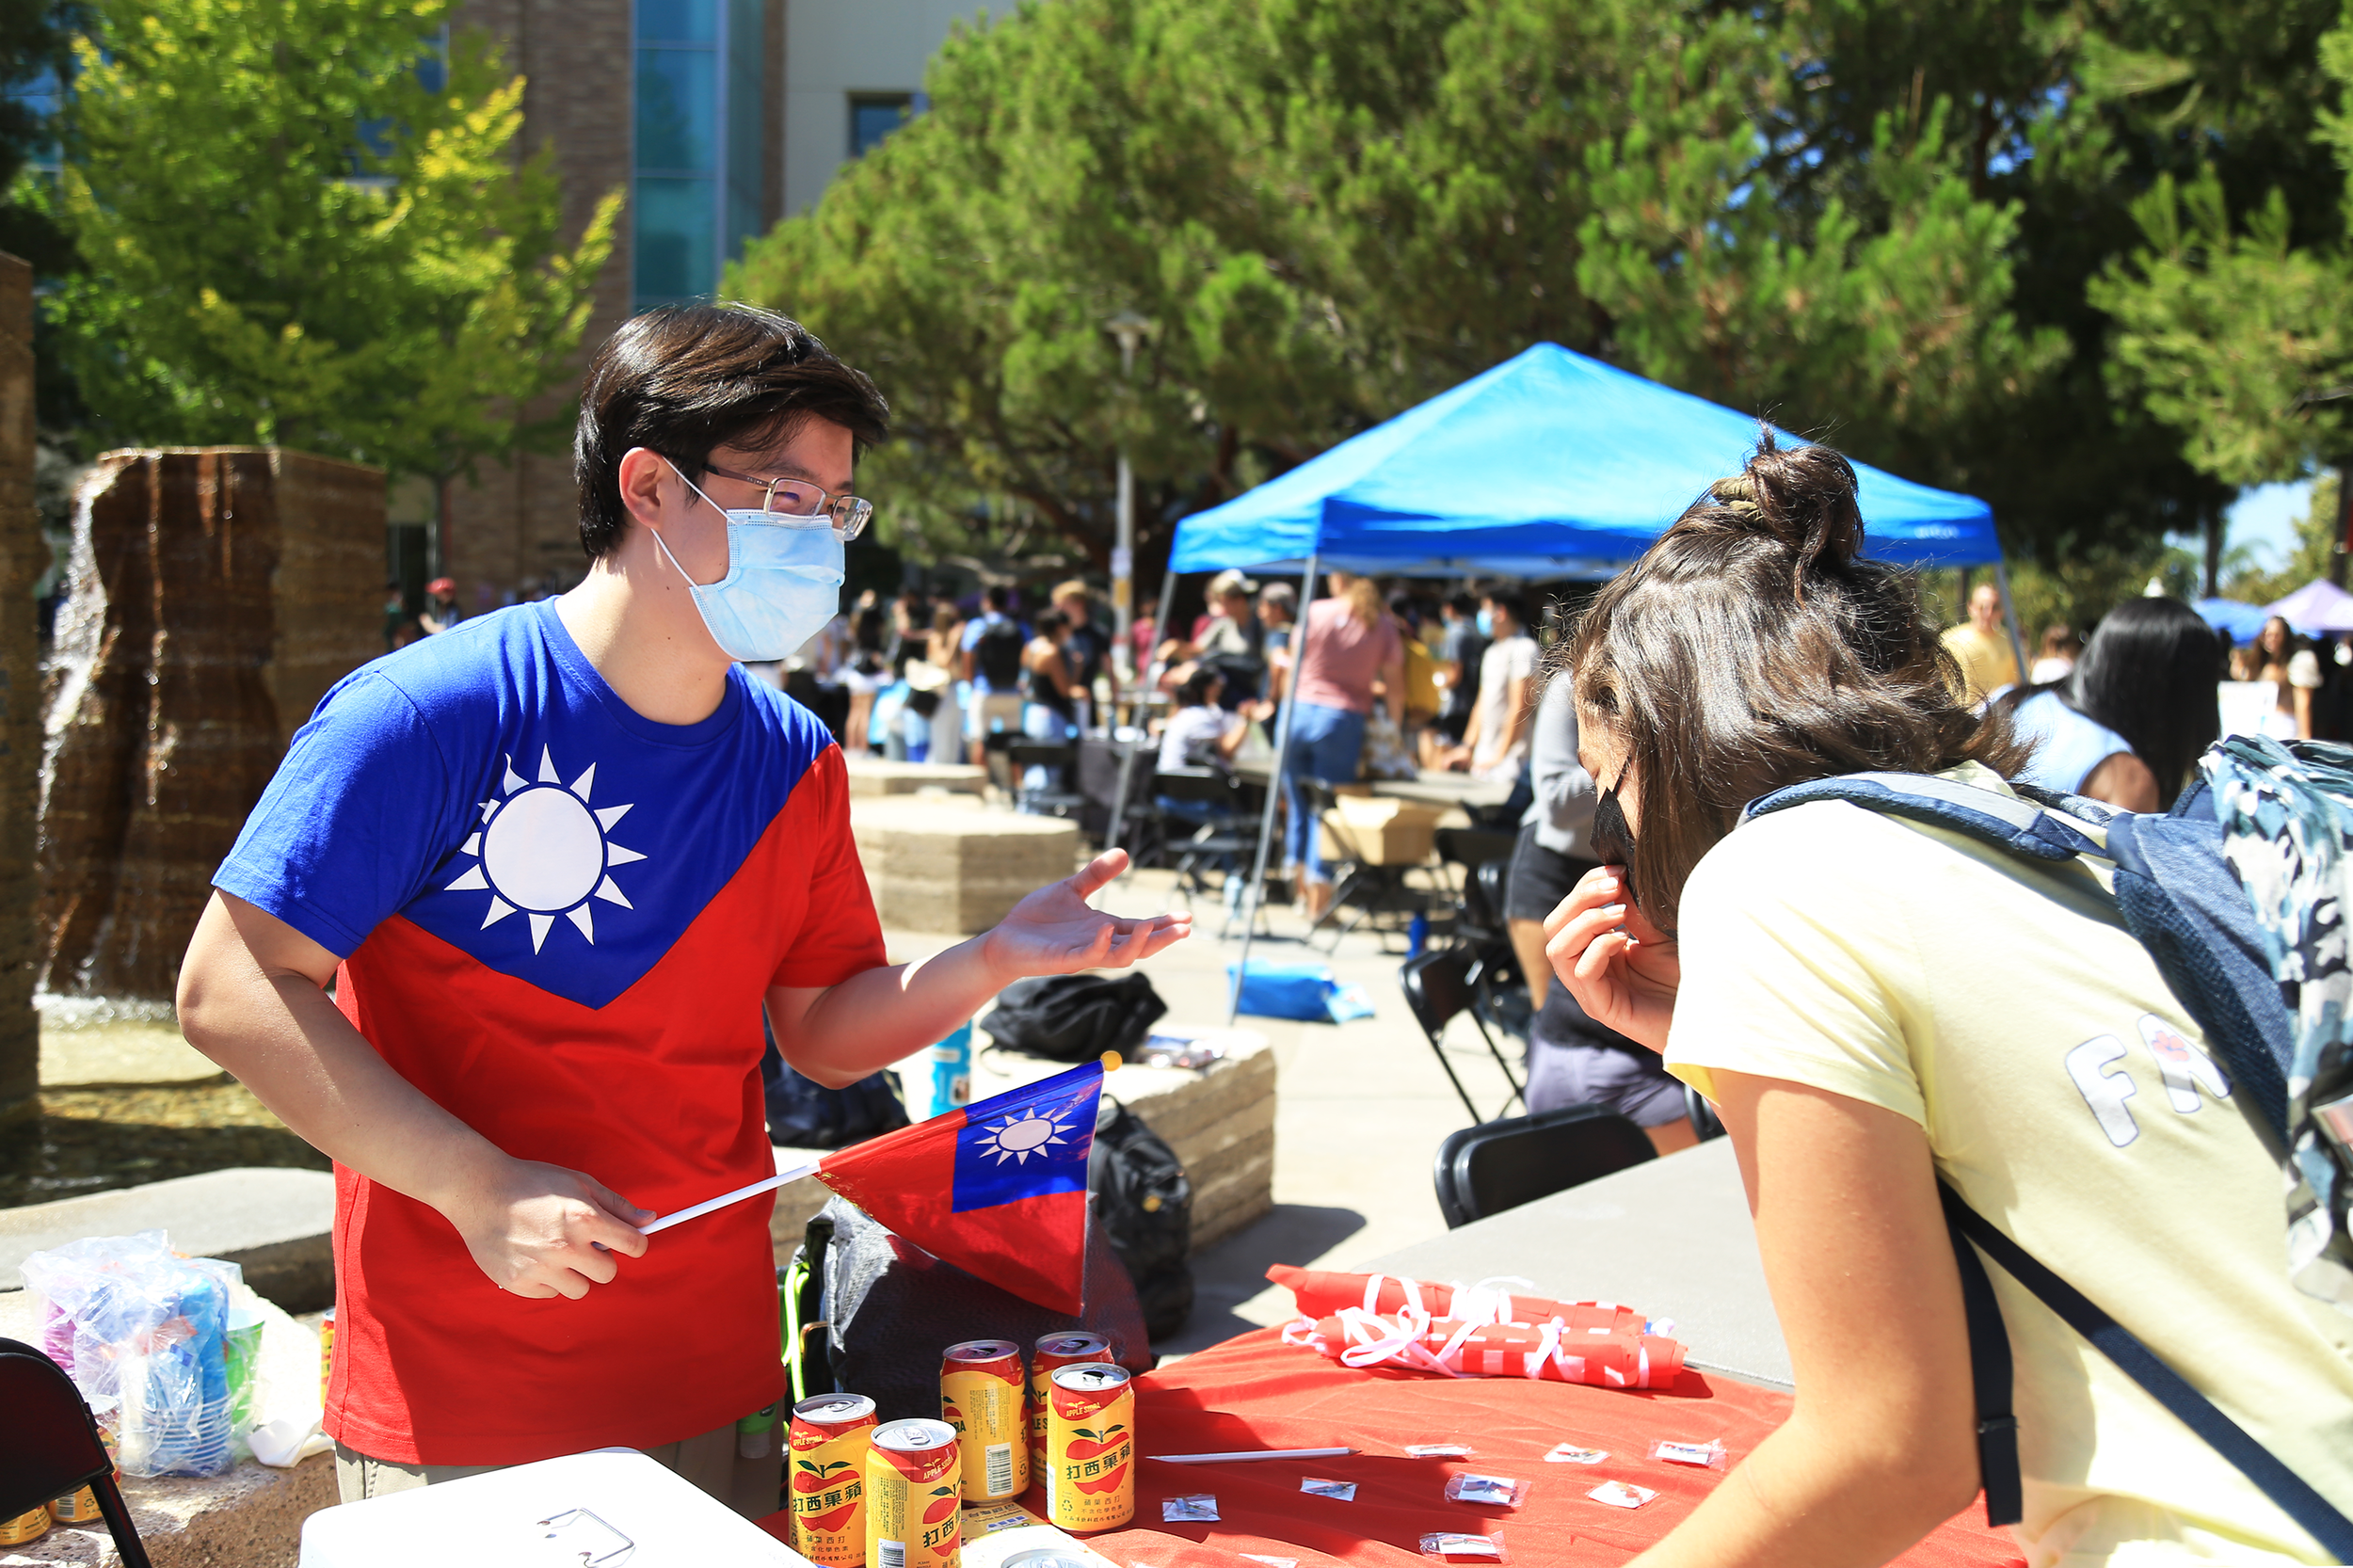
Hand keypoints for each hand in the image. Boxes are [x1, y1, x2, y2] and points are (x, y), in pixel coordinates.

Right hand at [439, 1156, 652, 1299]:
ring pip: (580, 1289)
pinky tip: (534, 1258)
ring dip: (575, 1275)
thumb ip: (617, 1205)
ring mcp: (540, 1268)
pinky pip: (550, 1293)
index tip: (626, 1242)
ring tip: (557, 1253)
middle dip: (601, 1260)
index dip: (634, 1244)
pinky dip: (547, 1280)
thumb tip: (649, 1220)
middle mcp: (565, 1247)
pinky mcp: (518, 1282)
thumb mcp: (580, 1183)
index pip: (633, 1246)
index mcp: (585, 1219)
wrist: (480, 1189)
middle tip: (583, 1246)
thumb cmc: (533, 1183)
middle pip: (608, 1273)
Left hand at [980, 849, 1191, 980]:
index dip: (1163, 924)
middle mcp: (1098, 943)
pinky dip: (1098, 944)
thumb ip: (1096, 875)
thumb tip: (1124, 853)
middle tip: (1185, 927)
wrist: (1005, 939)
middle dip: (1162, 938)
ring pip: (1119, 956)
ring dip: (1137, 944)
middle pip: (1139, 945)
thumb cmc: (1038, 919)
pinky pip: (1086, 955)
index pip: (1140, 928)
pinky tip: (1105, 927)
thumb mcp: (1071, 890)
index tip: (1187, 917)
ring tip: (1150, 927)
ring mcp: (1082, 954)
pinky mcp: (1063, 959)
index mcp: (1104, 928)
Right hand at [1543, 863, 1679, 1052]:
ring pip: (1558, 949)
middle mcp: (1586, 969)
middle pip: (1554, 927)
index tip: (1616, 869)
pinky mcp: (1602, 1009)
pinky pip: (1582, 973)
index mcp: (1594, 950)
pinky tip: (1623, 940)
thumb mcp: (1657, 934)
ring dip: (1585, 922)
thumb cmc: (1685, 979)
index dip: (1586, 886)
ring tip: (1619, 912)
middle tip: (1613, 884)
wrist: (1709, 1018)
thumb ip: (1633, 910)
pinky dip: (1598, 949)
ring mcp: (1591, 991)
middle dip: (1580, 898)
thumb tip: (1616, 876)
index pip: (1570, 912)